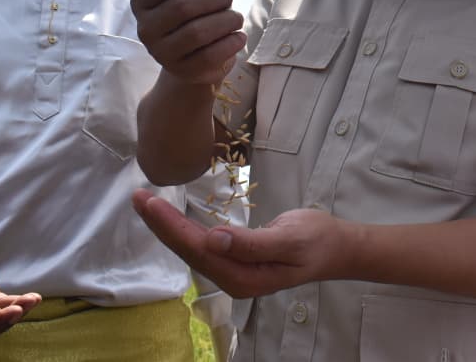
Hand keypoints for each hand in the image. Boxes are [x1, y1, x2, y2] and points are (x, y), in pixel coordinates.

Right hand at [131, 0, 245, 84]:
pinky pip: (210, 55)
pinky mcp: (183, 71)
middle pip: (183, 6)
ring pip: (198, 32)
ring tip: (236, 17)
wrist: (194, 57)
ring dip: (226, 20)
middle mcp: (145, 29)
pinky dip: (230, 42)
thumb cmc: (190, 13)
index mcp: (141, 3)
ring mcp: (162, 53)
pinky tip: (238, 36)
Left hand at [132, 189, 353, 297]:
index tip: (150, 202)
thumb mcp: (290, 239)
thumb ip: (252, 243)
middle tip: (137, 197)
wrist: (338, 248)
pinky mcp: (236, 259)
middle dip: (160, 224)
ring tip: (146, 204)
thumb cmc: (317, 241)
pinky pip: (203, 244)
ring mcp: (234, 270)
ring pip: (192, 247)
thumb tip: (214, 240)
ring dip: (168, 226)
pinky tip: (171, 220)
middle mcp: (233, 278)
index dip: (171, 226)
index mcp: (243, 277)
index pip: (198, 249)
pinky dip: (183, 228)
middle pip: (188, 250)